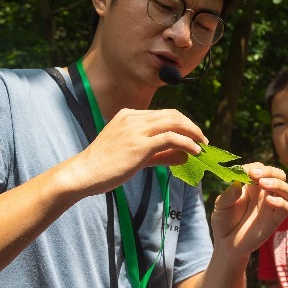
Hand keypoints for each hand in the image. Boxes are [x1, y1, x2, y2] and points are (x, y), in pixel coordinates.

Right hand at [62, 108, 206, 196]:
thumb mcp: (134, 154)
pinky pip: (172, 138)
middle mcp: (133, 117)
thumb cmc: (105, 166)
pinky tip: (195, 151)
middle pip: (172, 114)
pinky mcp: (140, 144)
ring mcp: (136, 129)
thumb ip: (159, 153)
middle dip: (191, 126)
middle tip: (203, 139)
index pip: (163, 114)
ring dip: (193, 133)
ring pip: (175, 122)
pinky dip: (187, 143)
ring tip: (203, 145)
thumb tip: (183, 155)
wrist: (84, 173)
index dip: (182, 123)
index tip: (193, 135)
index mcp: (129, 115)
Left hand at [210, 163, 287, 254]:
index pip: (260, 169)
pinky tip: (269, 201)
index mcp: (252, 186)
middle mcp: (264, 193)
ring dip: (277, 183)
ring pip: (286, 189)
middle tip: (256, 175)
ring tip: (264, 184)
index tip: (244, 171)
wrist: (227, 244)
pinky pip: (286, 208)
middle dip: (270, 171)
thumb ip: (228, 194)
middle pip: (278, 175)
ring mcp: (271, 206)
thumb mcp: (221, 205)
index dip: (255, 168)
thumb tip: (237, 183)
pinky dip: (281, 202)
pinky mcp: (275, 219)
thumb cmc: (224, 221)